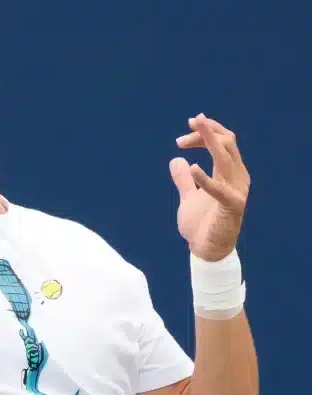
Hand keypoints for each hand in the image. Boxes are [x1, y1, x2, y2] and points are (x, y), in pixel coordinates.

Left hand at [171, 113, 250, 261]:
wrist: (206, 250)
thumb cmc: (201, 224)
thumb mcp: (189, 197)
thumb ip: (184, 180)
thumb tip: (176, 160)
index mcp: (229, 173)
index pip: (223, 142)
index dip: (206, 132)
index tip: (185, 130)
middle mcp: (237, 177)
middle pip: (227, 144)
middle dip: (208, 131)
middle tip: (189, 125)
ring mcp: (237, 190)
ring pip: (226, 159)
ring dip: (209, 143)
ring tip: (190, 135)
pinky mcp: (232, 206)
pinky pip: (220, 189)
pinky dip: (206, 179)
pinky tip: (192, 168)